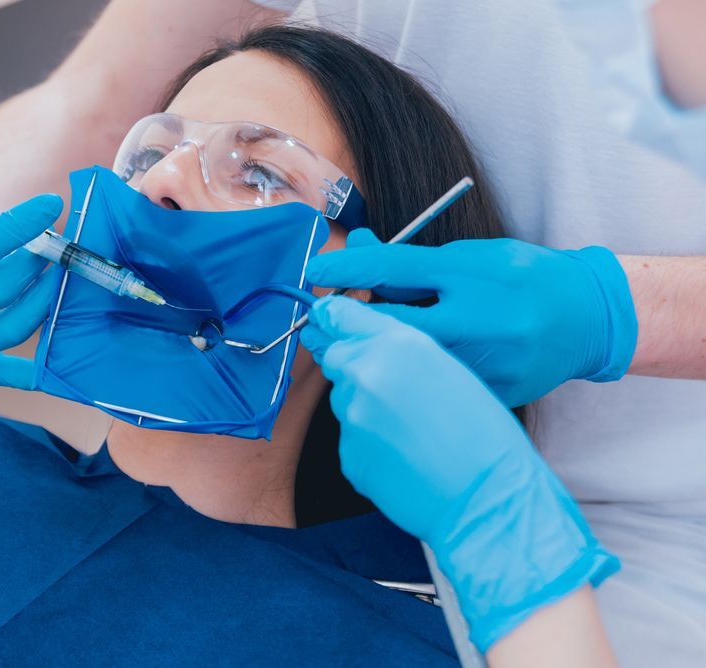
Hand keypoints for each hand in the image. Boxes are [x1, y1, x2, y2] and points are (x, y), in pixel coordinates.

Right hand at [0, 147, 63, 387]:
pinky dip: (38, 368)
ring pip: (11, 329)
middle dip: (35, 260)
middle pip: (0, 290)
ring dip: (43, 298)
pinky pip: (7, 375)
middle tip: (52, 240)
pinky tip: (64, 346)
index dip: (19, 225)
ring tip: (53, 272)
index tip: (52, 204)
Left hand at [300, 296, 618, 650]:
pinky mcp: (348, 453)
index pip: (343, 315)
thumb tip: (368, 346)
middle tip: (388, 388)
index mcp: (398, 344)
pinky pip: (351, 439)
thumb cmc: (483, 434)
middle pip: (336, 356)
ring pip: (344, 400)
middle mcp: (367, 373)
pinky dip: (370, 444)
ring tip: (411, 430)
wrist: (487, 496)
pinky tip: (405, 455)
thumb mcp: (449, 367)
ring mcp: (352, 415)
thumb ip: (401, 351)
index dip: (331, 317)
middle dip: (351, 364)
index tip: (324, 318)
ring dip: (364, 407)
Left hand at [305, 229, 637, 406]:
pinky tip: (397, 377)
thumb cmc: (523, 280)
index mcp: (472, 276)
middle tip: (319, 319)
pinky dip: (401, 385)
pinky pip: (426, 394)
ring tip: (356, 346)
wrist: (586, 322)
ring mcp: (482, 366)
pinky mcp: (486, 398)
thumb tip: (355, 249)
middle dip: (342, 322)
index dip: (344, 268)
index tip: (313, 270)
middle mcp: (476, 322)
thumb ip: (410, 260)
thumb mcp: (470, 256)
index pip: (391, 269)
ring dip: (367, 356)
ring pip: (400, 366)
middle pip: (384, 325)